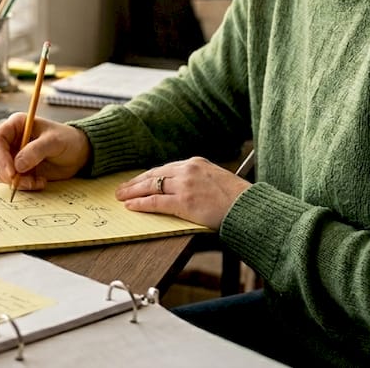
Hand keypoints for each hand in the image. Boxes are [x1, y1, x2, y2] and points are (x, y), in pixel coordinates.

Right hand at [0, 114, 89, 190]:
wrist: (78, 153)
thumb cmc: (67, 140)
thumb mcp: (54, 141)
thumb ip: (36, 151)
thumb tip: (18, 165)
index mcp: (16, 125)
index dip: (0, 156)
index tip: (12, 171)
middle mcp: (11, 140)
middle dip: (7, 172)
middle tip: (22, 181)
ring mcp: (14, 156)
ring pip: (2, 172)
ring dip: (17, 181)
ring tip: (37, 181)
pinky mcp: (19, 170)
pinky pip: (13, 181)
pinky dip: (24, 185)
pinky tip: (40, 182)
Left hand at [116, 157, 250, 229]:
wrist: (248, 207)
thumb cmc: (236, 198)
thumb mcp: (216, 179)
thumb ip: (198, 180)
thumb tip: (183, 189)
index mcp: (196, 163)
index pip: (165, 168)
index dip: (148, 176)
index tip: (137, 180)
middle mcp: (188, 170)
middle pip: (154, 175)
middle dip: (136, 182)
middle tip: (121, 188)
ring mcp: (185, 185)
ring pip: (152, 187)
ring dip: (133, 192)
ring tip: (121, 197)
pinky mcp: (185, 202)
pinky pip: (156, 202)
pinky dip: (141, 204)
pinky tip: (131, 206)